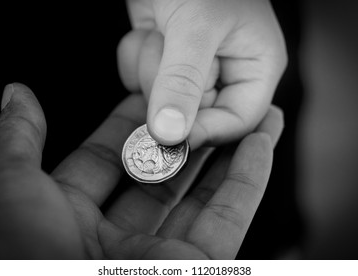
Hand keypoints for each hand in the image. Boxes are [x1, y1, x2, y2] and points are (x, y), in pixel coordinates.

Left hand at [0, 83, 282, 258]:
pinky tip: (262, 143)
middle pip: (163, 172)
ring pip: (202, 194)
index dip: (132, 120)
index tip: (156, 89)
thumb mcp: (13, 192)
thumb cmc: (27, 259)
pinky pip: (229, 220)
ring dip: (228, 151)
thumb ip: (17, 141)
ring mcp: (160, 255)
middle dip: (188, 132)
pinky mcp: (198, 270)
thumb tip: (17, 93)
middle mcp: (117, 238)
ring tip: (251, 112)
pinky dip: (248, 181)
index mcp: (71, 218)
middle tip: (210, 97)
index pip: (109, 157)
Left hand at [118, 0, 286, 148]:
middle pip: (195, 115)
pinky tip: (148, 28)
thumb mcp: (197, 26)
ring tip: (160, 28)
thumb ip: (184, 82)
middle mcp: (226, 74)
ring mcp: (191, 71)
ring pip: (162, 102)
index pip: (238, 122)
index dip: (206, 132)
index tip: (170, 133)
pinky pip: (140, 83)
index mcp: (255, 68)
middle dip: (169, 85)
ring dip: (150, 65)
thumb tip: (171, 134)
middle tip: (165, 48)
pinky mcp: (163, 63)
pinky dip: (136, 56)